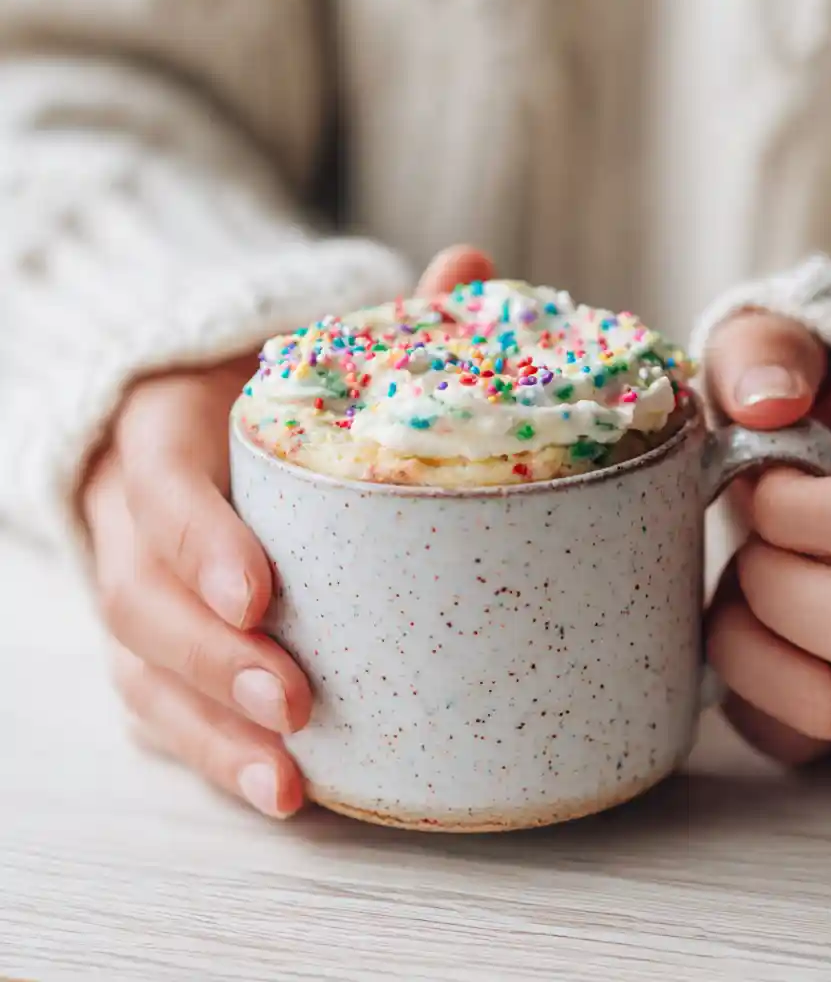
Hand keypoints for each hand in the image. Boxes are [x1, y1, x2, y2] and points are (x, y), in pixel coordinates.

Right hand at [84, 245, 494, 816]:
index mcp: (162, 431)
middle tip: (291, 700)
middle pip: (139, 598)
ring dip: (208, 730)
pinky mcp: (150, 644)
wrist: (185, 418)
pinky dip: (210, 752)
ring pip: (142, 669)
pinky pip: (160, 708)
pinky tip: (279, 789)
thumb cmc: (258, 388)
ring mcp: (134, 589)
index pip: (163, 487)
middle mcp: (129, 518)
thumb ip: (383, 317)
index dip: (200, 541)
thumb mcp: (305, 342)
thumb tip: (473, 267)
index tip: (261, 592)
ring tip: (287, 782)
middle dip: (210, 657)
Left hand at [703, 311, 830, 763]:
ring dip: (752, 647)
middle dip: (773, 581)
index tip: (756, 474)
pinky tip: (730, 632)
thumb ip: (767, 352)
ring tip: (734, 588)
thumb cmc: (793, 398)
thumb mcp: (774, 345)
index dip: (791, 506)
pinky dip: (747, 698)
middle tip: (746, 540)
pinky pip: (801, 737)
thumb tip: (767, 403)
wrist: (822, 443)